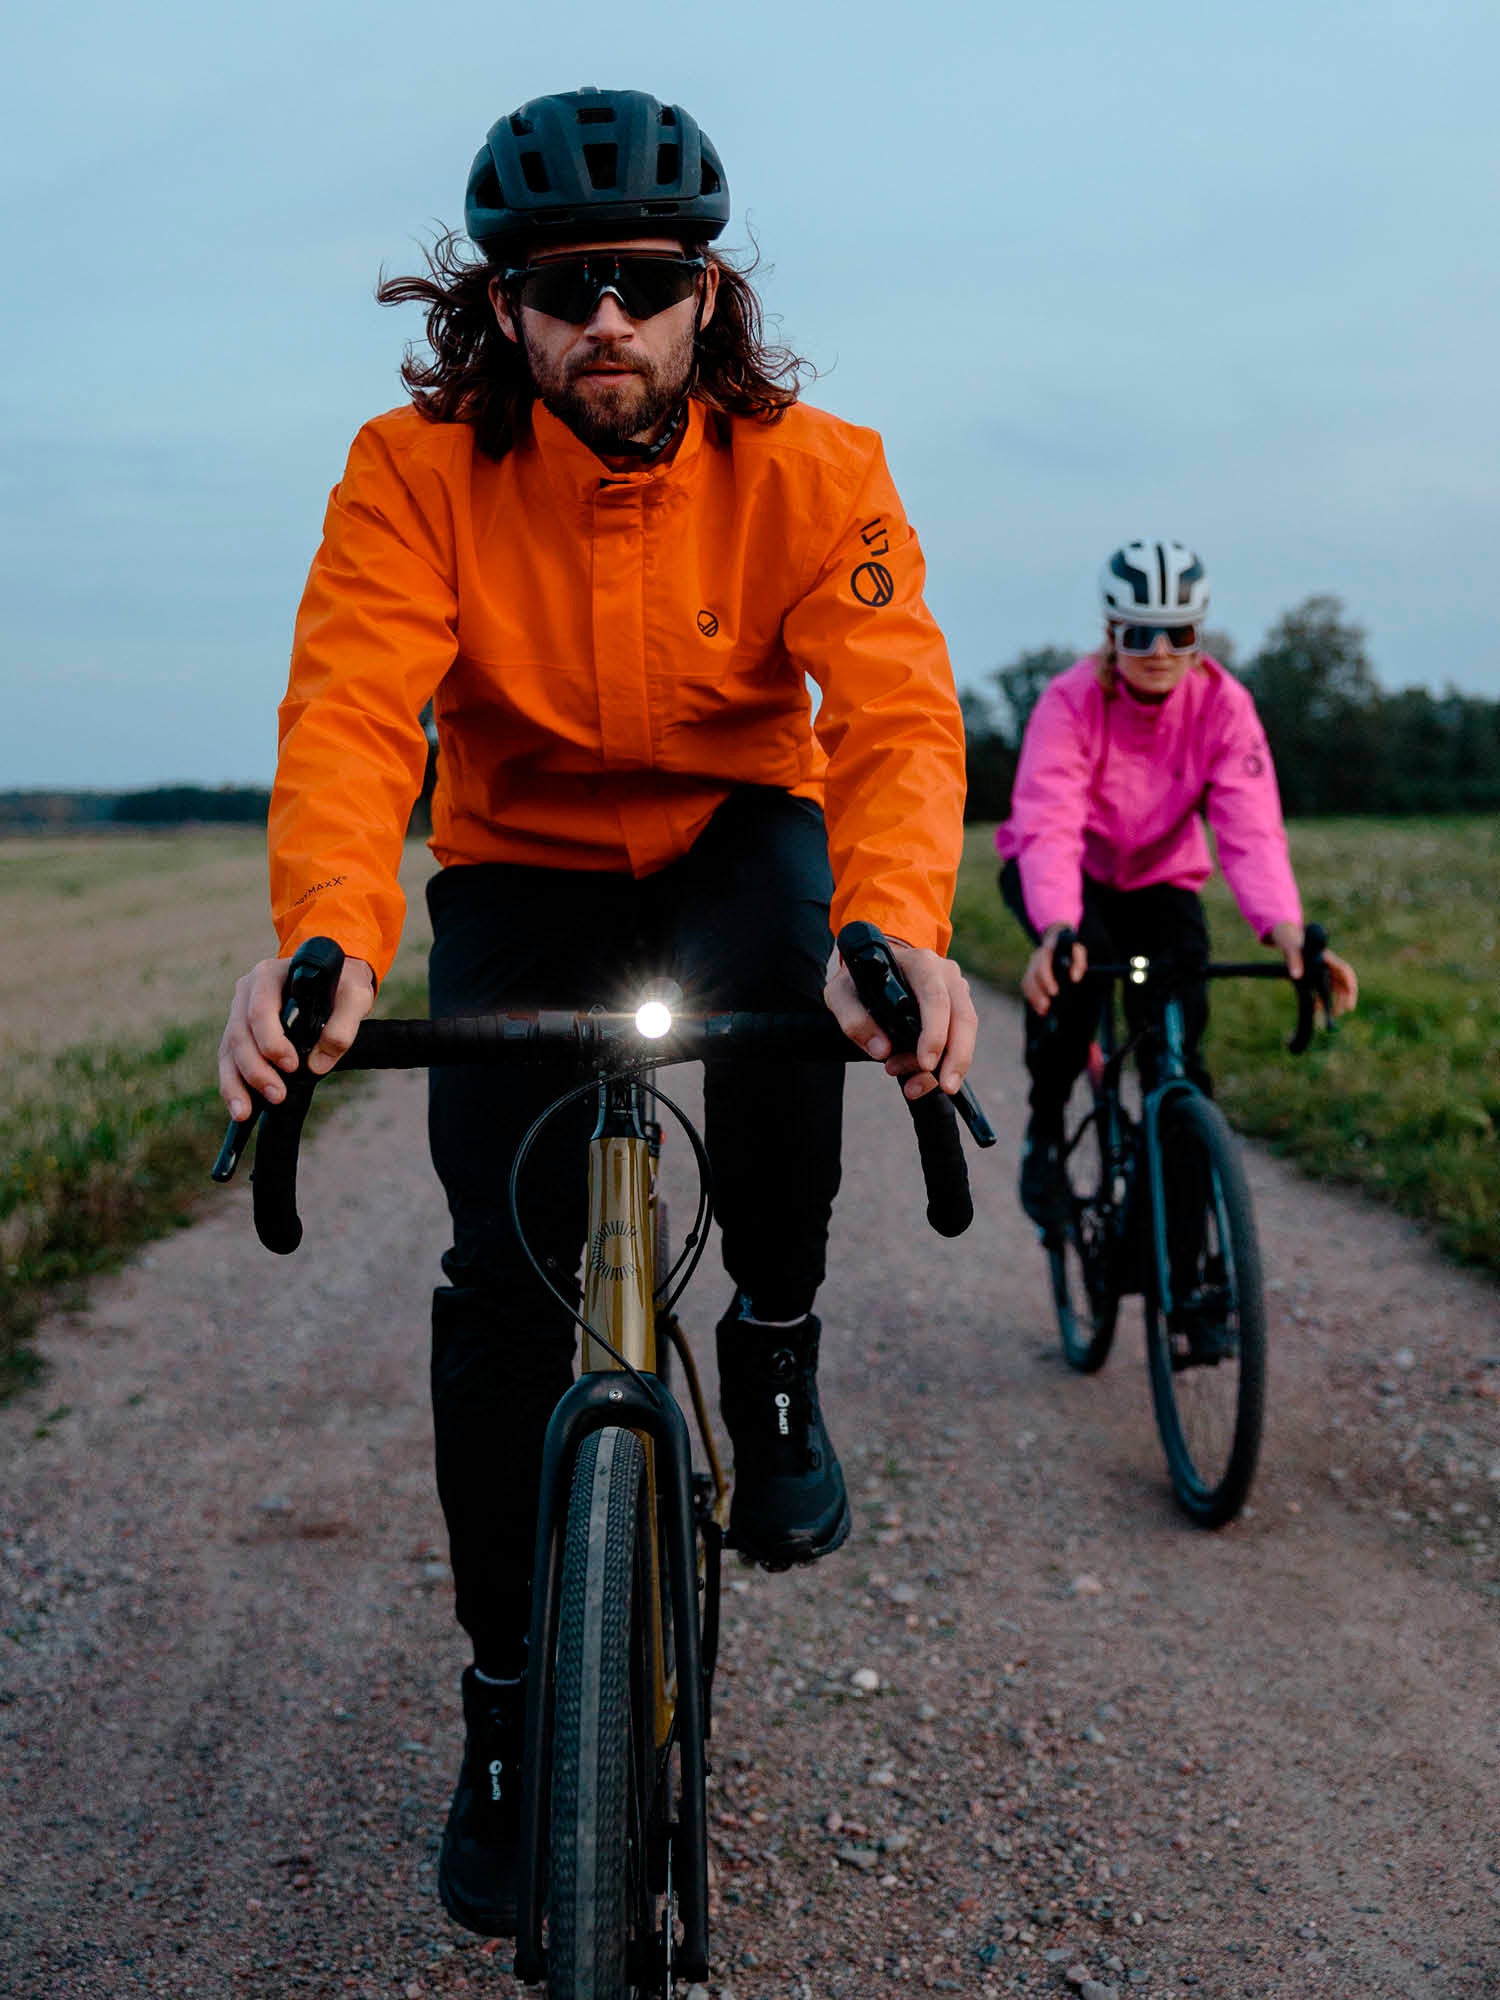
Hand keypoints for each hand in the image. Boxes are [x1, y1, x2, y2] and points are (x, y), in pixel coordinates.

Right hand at [218, 954, 376, 1120]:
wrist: (333, 978)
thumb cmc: (342, 984)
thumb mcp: (354, 997)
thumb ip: (343, 1027)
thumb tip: (317, 1066)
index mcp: (269, 976)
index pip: (260, 1010)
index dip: (271, 1041)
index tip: (292, 1066)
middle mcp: (247, 993)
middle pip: (240, 1034)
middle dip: (256, 1070)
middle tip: (277, 1095)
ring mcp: (239, 1013)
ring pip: (229, 1051)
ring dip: (237, 1083)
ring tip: (244, 1112)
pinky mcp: (241, 1033)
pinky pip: (230, 1061)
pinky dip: (234, 1085)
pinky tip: (240, 1108)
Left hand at [824, 942, 978, 1100]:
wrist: (874, 969)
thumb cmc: (858, 981)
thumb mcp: (841, 994)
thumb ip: (854, 1019)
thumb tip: (881, 1050)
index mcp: (920, 964)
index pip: (936, 999)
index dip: (934, 1033)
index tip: (926, 1063)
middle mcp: (945, 975)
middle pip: (963, 1018)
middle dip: (956, 1057)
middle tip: (945, 1087)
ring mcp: (956, 991)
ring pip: (966, 1032)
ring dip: (948, 1066)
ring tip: (915, 1087)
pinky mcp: (958, 1009)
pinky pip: (959, 1041)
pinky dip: (942, 1066)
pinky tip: (919, 1082)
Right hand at [1020, 924, 1086, 1016]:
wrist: (1060, 942)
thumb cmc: (1071, 949)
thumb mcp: (1078, 950)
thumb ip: (1079, 962)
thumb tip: (1075, 978)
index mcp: (1047, 950)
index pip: (1043, 964)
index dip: (1047, 979)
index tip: (1054, 992)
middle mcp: (1036, 958)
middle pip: (1032, 977)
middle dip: (1038, 993)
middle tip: (1046, 1007)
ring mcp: (1031, 967)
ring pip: (1028, 983)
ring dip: (1034, 998)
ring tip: (1043, 1011)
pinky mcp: (1030, 976)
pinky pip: (1027, 988)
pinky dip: (1033, 1000)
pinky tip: (1041, 1010)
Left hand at [1267, 922, 1358, 1015]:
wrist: (1287, 936)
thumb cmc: (1290, 940)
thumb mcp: (1290, 948)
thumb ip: (1294, 960)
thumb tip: (1296, 975)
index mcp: (1326, 956)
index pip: (1345, 971)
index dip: (1350, 986)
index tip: (1350, 1001)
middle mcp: (1329, 964)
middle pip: (1343, 982)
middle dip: (1345, 998)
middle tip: (1342, 1012)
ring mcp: (1324, 969)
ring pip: (1336, 987)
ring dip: (1336, 1000)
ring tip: (1332, 1014)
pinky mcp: (1317, 974)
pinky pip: (1325, 988)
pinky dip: (1323, 999)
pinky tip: (1317, 1009)